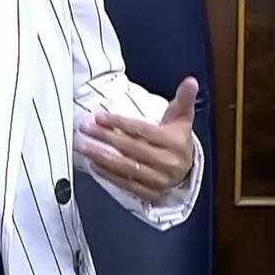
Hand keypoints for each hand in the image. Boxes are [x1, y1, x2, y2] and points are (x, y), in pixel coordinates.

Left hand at [74, 77, 197, 202]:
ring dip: (101, 156)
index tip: (99, 116)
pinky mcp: (151, 194)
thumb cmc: (176, 138)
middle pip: (131, 148)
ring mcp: (160, 181)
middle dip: (105, 137)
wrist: (185, 168)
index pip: (142, 130)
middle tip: (85, 128)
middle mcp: (169, 163)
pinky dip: (108, 175)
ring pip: (126, 168)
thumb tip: (191, 80)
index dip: (119, 122)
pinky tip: (93, 164)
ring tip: (82, 146)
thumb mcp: (181, 118)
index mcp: (176, 142)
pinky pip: (126, 185)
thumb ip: (184, 99)